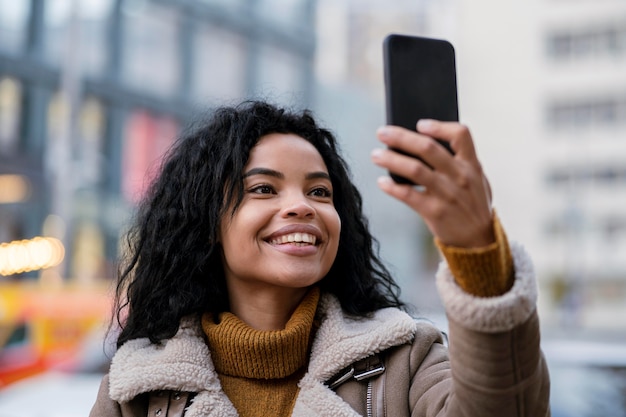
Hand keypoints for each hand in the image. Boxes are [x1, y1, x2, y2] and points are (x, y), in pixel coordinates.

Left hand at [371, 119, 493, 248]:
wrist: (480, 240)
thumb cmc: (473, 205)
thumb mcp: (477, 180)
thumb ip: (458, 163)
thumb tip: (425, 144)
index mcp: (471, 165)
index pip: (460, 135)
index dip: (439, 126)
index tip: (420, 123)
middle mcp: (460, 176)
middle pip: (428, 148)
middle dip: (402, 137)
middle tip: (382, 132)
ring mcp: (447, 194)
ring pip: (415, 169)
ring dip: (392, 160)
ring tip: (376, 155)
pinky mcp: (435, 211)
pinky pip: (409, 195)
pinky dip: (393, 187)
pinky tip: (382, 183)